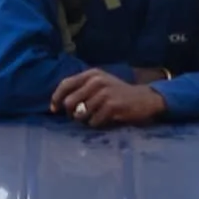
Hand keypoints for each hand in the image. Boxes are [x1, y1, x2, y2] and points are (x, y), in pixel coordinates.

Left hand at [51, 68, 166, 128]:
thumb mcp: (100, 84)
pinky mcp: (112, 106)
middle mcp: (96, 80)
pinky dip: (96, 124)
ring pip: (81, 113)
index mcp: (91, 74)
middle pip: (70, 101)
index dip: (56, 98)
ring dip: (85, 120)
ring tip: (95, 117)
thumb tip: (60, 103)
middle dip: (71, 113)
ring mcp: (104, 93)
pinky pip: (93, 121)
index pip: (65, 84)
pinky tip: (105, 120)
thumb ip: (82, 89)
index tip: (54, 109)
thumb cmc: (118, 93)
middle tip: (79, 117)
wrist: (144, 98)